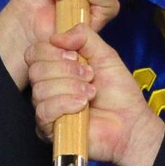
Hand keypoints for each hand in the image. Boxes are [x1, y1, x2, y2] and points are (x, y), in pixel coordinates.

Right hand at [26, 25, 164, 165]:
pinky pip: (44, 110)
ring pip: (40, 89)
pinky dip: (65, 104)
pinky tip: (82, 105)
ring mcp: (47, 108)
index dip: (53, 51)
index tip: (75, 56)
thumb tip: (57, 36)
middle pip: (36, 70)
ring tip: (90, 92)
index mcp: (57, 68)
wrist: (130, 123)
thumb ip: (84, 37)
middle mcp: (48, 87)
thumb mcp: (105, 55)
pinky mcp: (49, 129)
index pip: (35, 53)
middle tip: (89, 76)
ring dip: (70, 87)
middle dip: (66, 70)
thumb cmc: (119, 94)